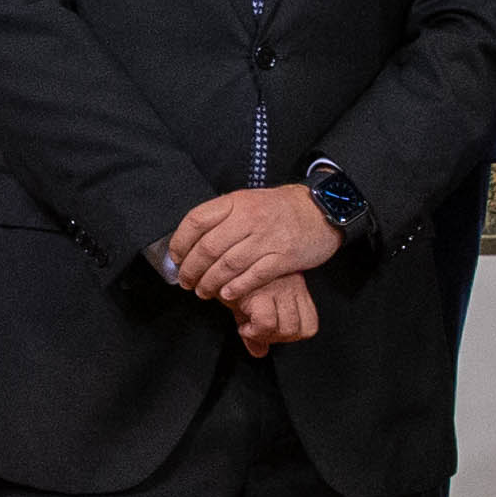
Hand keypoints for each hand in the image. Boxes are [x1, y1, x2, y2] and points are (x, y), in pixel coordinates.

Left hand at [160, 184, 341, 307]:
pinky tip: (227, 294)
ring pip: (228, 265)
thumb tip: (191, 240)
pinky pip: (254, 276)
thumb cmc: (278, 209)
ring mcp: (267, 238)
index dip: (180, 242)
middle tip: (187, 282)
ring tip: (203, 292)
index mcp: (236, 202)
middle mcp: (249, 218)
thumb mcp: (247, 201)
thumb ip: (222, 217)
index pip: (196, 221)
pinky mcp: (284, 257)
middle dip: (192, 270)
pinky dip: (236, 287)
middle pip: (208, 248)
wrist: (319, 210)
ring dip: (210, 283)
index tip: (175, 258)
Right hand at [225, 273, 319, 354]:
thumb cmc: (232, 276)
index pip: (310, 323)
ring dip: (266, 336)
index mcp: (295, 285)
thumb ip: (259, 326)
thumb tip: (260, 352)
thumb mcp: (250, 301)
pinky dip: (254, 332)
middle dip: (277, 339)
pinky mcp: (260, 292)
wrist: (212, 262)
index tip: (273, 332)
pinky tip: (243, 327)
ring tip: (250, 329)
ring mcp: (278, 289)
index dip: (292, 335)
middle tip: (258, 332)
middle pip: (300, 330)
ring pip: (287, 329)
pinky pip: (267, 324)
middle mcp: (292, 286)